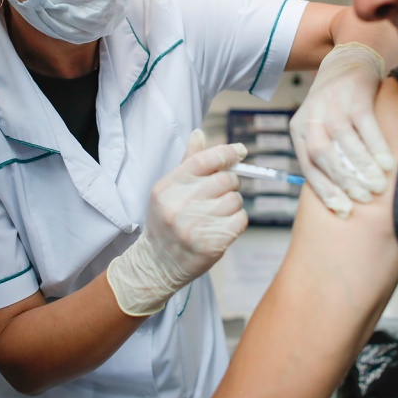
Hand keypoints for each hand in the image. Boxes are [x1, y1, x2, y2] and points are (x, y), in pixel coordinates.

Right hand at [107, 129, 247, 315]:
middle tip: (223, 191)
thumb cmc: (166, 222)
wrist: (157, 264)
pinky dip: (237, 220)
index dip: (226, 152)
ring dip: (233, 203)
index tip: (240, 151)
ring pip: (236, 200)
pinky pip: (240, 220)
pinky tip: (223, 225)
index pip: (204, 160)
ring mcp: (195, 226)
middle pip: (225, 179)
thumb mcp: (169, 190)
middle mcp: (179, 205)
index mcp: (168, 187)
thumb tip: (200, 133)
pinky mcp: (211, 243)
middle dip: (230, 182)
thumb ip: (188, 163)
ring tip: (219, 212)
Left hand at [290, 43, 394, 217]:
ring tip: (377, 186)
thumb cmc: (338, 103)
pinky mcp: (355, 94)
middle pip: (322, 153)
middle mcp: (312, 115)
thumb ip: (327, 153)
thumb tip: (342, 197)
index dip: (325, 190)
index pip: (307, 165)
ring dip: (361, 167)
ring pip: (343, 141)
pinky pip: (365, 125)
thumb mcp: (322, 125)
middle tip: (363, 200)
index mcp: (299, 128)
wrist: (350, 59)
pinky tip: (387, 164)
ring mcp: (333, 103)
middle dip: (342, 180)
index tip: (343, 211)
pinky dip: (376, 146)